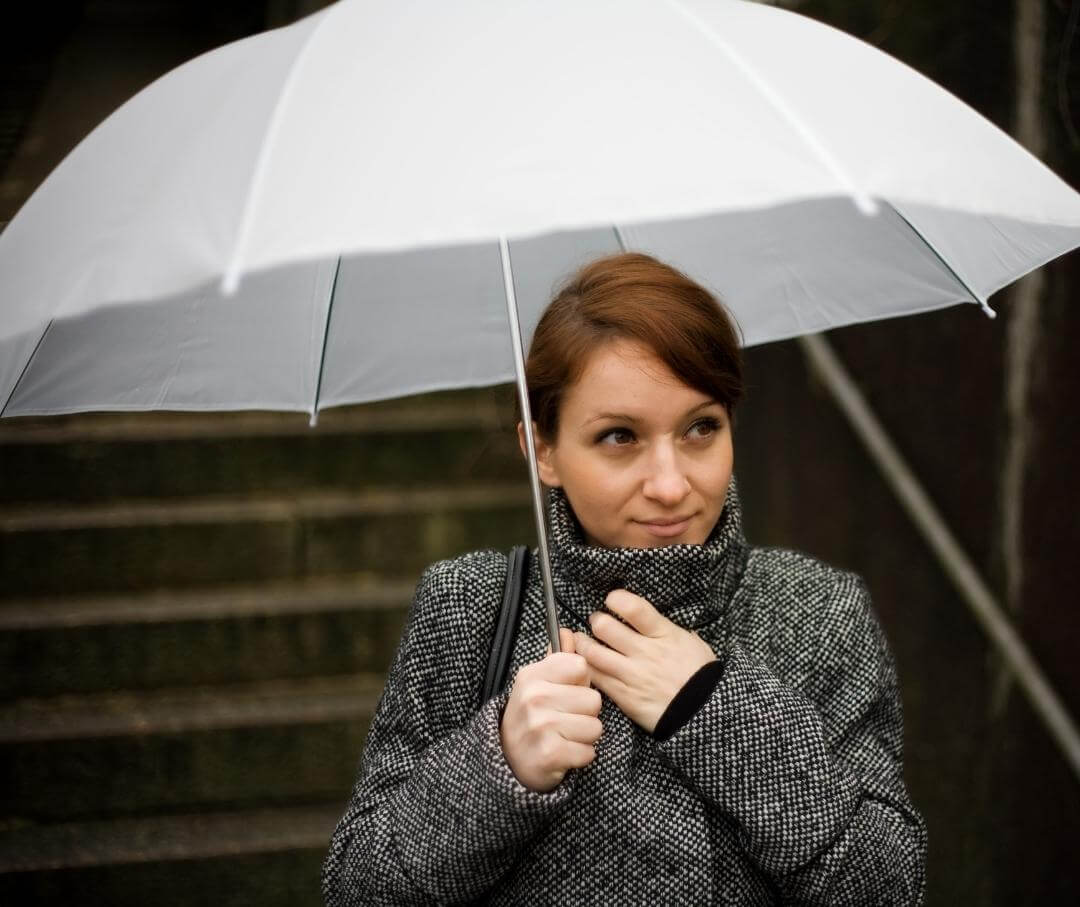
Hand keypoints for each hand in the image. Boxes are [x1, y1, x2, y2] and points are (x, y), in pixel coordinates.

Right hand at [500, 628, 603, 792]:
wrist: (508, 760)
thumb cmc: (530, 717)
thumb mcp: (536, 684)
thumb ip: (557, 659)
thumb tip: (568, 632)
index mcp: (532, 675)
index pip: (580, 665)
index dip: (580, 682)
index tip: (566, 691)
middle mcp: (534, 697)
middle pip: (593, 699)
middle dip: (585, 713)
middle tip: (564, 719)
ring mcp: (541, 725)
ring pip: (595, 727)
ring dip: (584, 736)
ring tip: (564, 736)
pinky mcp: (550, 753)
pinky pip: (588, 752)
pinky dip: (580, 756)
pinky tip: (563, 753)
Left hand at [573, 589, 716, 733]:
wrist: (704, 716)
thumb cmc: (703, 678)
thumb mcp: (695, 646)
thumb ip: (673, 632)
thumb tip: (658, 623)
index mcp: (665, 635)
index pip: (635, 609)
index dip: (617, 599)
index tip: (612, 599)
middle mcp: (646, 652)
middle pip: (606, 628)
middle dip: (596, 621)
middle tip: (596, 622)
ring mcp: (632, 675)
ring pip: (594, 654)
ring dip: (582, 644)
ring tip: (581, 641)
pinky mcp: (624, 696)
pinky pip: (596, 679)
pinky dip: (586, 669)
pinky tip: (585, 665)